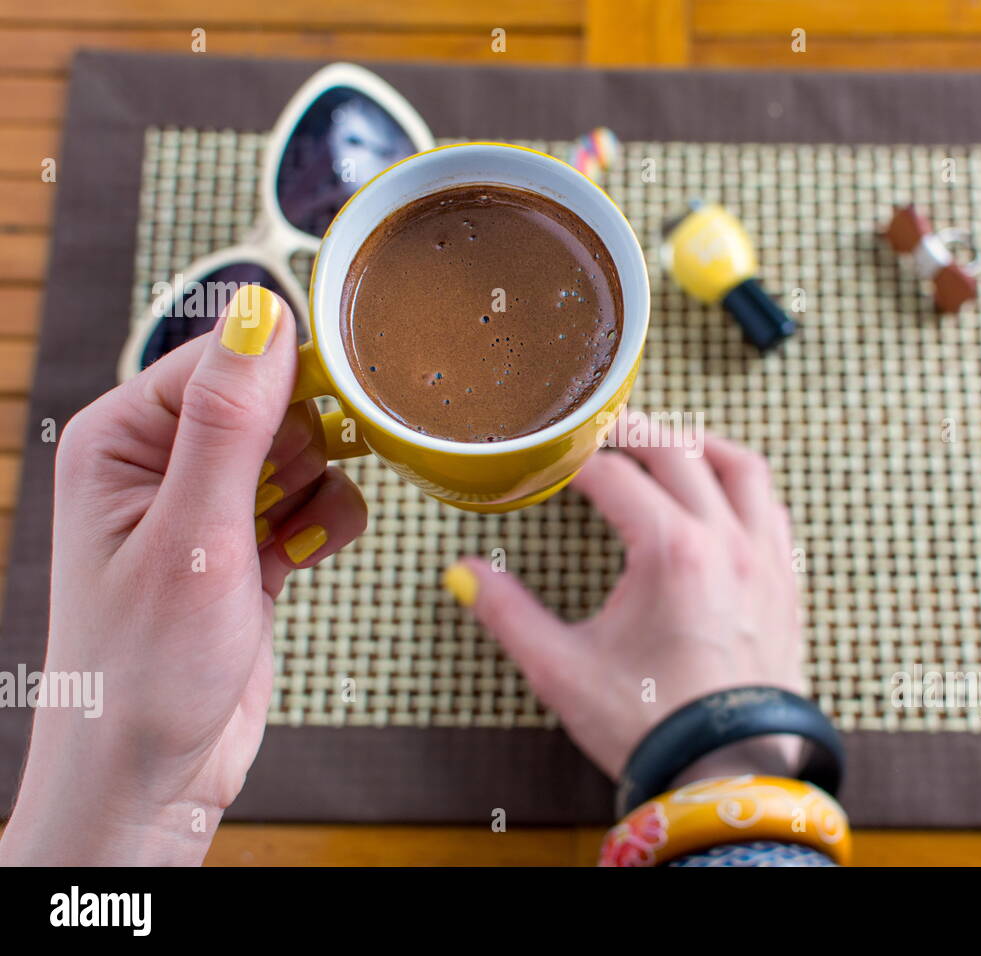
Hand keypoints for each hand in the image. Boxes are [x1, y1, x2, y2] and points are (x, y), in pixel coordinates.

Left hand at [0, 287, 366, 864]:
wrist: (152, 778)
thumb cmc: (141, 672)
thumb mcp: (193, 536)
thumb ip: (229, 420)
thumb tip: (260, 314)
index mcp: (122, 439)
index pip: (222, 357)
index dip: (286, 372)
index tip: (337, 403)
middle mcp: (162, 462)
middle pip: (271, 396)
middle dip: (303, 441)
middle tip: (285, 497)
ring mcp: (208, 504)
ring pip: (301, 446)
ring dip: (318, 485)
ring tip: (283, 539)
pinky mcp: (247, 543)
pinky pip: (312, 497)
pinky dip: (325, 521)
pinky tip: (301, 556)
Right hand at [445, 425, 804, 779]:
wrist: (728, 776)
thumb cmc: (652, 727)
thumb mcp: (562, 669)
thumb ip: (507, 613)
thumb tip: (466, 573)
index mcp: (672, 551)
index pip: (614, 474)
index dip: (573, 458)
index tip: (548, 458)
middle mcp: (727, 541)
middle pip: (679, 449)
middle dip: (632, 428)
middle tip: (598, 428)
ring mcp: (765, 560)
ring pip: (743, 466)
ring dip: (700, 443)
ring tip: (666, 442)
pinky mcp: (786, 584)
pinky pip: (772, 508)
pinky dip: (743, 485)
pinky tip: (719, 496)